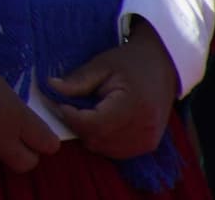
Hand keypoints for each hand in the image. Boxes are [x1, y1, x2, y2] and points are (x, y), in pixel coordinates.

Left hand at [46, 23, 181, 160]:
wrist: (162, 67)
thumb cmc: (131, 62)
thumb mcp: (102, 64)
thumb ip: (78, 80)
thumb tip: (51, 87)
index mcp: (134, 106)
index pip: (94, 125)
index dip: (72, 117)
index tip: (61, 103)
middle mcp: (144, 129)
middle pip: (98, 140)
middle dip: (78, 126)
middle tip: (71, 107)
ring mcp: (149, 141)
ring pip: (105, 150)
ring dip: (89, 135)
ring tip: (86, 114)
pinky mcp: (148, 146)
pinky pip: (117, 152)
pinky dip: (102, 141)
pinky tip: (99, 123)